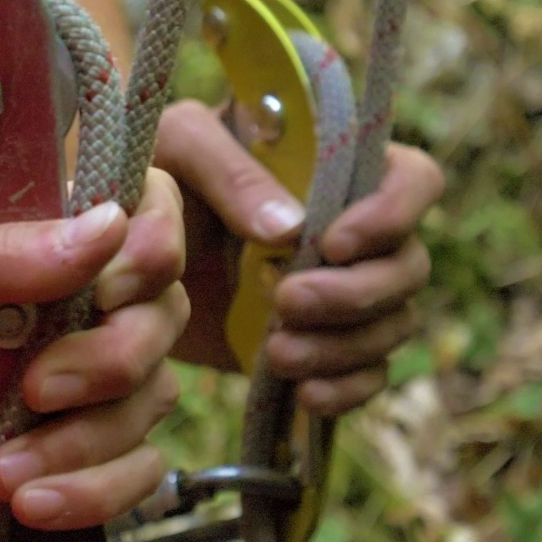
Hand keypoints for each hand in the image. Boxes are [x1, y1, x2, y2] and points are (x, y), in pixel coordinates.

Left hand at [0, 170, 187, 541]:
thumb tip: (107, 225)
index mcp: (30, 258)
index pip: (140, 214)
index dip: (151, 243)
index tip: (107, 285)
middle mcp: (74, 317)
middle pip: (165, 310)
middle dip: (110, 357)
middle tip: (33, 388)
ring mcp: (88, 396)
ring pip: (155, 397)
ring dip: (79, 441)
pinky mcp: (93, 468)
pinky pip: (143, 473)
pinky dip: (89, 492)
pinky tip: (23, 505)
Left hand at [155, 99, 443, 415]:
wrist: (127, 254)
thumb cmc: (158, 176)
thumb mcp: (180, 149)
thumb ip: (230, 172)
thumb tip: (290, 229)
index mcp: (337, 165)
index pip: (414, 181)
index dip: (391, 216)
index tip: (330, 244)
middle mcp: (356, 229)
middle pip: (408, 266)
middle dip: (354, 294)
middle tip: (285, 302)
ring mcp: (344, 291)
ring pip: (393, 325)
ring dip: (343, 345)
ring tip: (278, 354)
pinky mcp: (322, 343)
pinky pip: (368, 375)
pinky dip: (344, 389)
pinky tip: (303, 392)